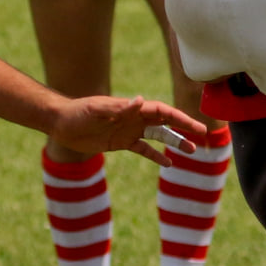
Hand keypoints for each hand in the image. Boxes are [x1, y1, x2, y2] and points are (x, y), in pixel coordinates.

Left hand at [50, 97, 208, 164]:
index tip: (195, 126)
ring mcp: (130, 131)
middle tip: (204, 134)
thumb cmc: (78, 113)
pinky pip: (144, 150)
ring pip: (159, 137)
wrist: (61, 123)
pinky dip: (156, 156)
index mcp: (132, 109)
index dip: (180, 118)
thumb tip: (141, 101)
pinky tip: (168, 164)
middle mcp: (135, 119)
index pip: (162, 112)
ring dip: (176, 143)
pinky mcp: (121, 143)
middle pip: (166, 123)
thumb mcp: (97, 109)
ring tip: (192, 151)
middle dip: (185, 127)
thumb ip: (120, 107)